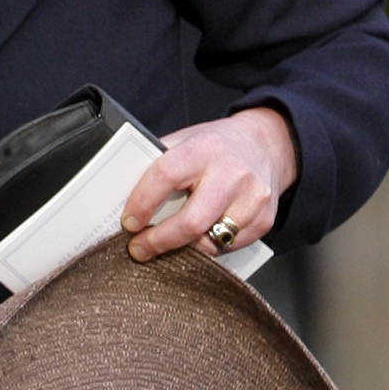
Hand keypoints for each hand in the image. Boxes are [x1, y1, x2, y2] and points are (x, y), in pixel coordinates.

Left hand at [120, 107, 298, 261]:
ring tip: (168, 242)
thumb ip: (157, 163)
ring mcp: (252, 198)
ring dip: (184, 248)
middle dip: (159, 241)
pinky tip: (199, 237)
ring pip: (210, 241)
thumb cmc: (216, 146)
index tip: (128, 222)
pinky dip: (208, 246)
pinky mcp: (264, 220)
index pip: (164, 177)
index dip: (142, 203)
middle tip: (139, 249)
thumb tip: (122, 195)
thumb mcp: (185, 141)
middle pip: (191, 222)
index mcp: (203, 149)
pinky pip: (228, 247)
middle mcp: (232, 174)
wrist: (266, 144)